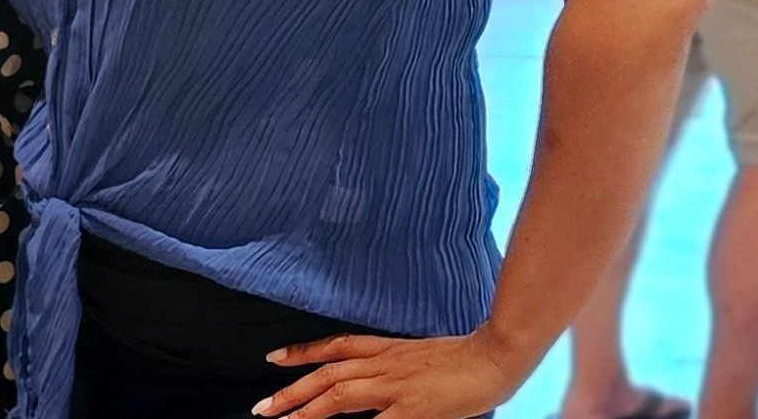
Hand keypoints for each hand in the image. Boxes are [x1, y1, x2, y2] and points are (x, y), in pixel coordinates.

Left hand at [253, 327, 526, 418]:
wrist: (494, 355)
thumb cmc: (463, 359)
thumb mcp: (419, 358)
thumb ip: (392, 369)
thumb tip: (370, 385)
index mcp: (386, 349)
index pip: (335, 347)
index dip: (302, 352)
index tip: (274, 358)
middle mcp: (383, 363)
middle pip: (327, 374)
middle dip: (291, 391)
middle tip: (262, 408)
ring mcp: (396, 386)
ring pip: (339, 395)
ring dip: (307, 410)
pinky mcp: (412, 408)